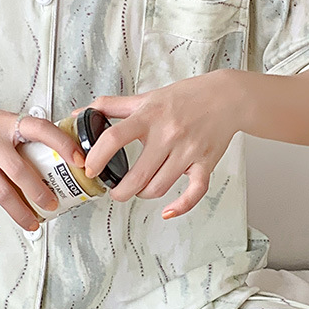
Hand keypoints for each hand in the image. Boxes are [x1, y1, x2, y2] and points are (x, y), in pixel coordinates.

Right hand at [0, 97, 85, 237]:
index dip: (62, 144)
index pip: (40, 129)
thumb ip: (22, 133)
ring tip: (32, 223)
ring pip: (1, 193)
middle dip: (40, 193)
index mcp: (6, 124)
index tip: (79, 160)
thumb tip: (58, 150)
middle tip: (53, 205)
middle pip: (21, 171)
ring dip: (20, 212)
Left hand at [81, 70, 241, 218]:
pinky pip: (195, 192)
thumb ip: (112, 106)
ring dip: (143, 195)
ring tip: (139, 190)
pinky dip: (180, 206)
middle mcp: (168, 134)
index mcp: (149, 117)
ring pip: (159, 187)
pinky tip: (167, 211)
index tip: (90, 170)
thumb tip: (81, 112)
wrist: (227, 97)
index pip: (115, 138)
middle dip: (120, 191)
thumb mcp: (147, 97)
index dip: (97, 157)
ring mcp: (188, 151)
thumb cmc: (186, 97)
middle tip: (114, 192)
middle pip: (137, 175)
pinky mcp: (206, 163)